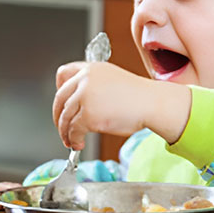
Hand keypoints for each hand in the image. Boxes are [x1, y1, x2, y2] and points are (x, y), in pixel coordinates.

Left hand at [53, 62, 191, 149]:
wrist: (154, 103)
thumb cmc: (141, 96)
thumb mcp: (114, 80)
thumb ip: (94, 86)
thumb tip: (80, 104)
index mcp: (92, 69)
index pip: (63, 74)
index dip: (59, 89)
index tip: (62, 102)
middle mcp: (85, 80)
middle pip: (60, 99)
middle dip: (58, 116)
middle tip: (62, 126)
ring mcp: (85, 97)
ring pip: (65, 117)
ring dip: (65, 132)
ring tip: (71, 140)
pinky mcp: (87, 115)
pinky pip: (73, 130)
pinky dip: (74, 139)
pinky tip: (79, 143)